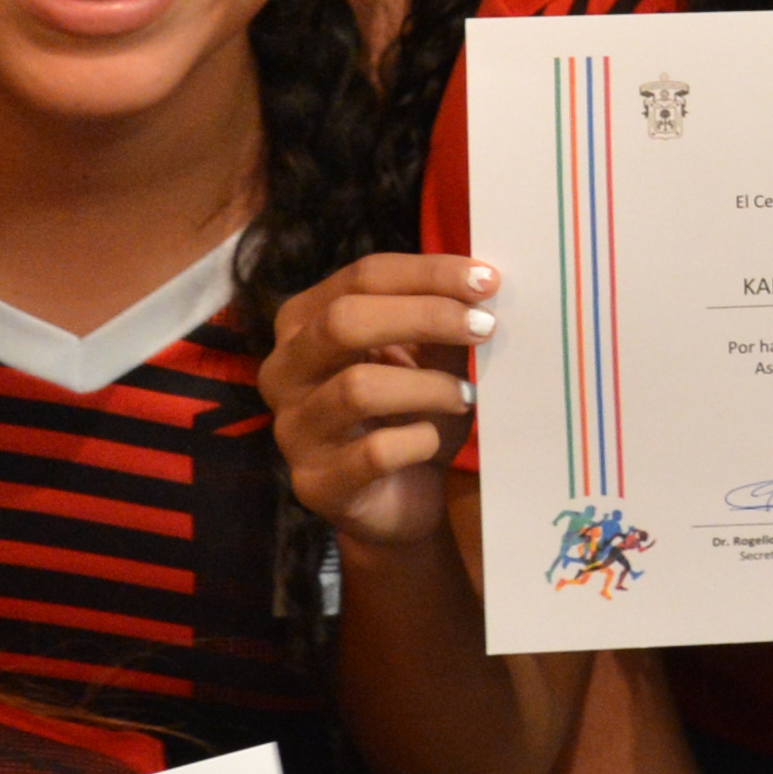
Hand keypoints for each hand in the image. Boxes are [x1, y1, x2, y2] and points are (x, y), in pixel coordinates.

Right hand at [264, 254, 497, 541]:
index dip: (428, 274)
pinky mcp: (316, 484)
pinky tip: (435, 440)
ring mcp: (293, 430)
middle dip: (425, 316)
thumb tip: (481, 285)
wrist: (402, 499)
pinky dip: (419, 440)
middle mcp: (284, 371)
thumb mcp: (428, 359)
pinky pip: (375, 452)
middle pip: (343, 321)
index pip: (361, 277)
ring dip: (428, 386)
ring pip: (357, 388)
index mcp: (305, 323)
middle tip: (484, 327)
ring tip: (465, 395)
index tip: (488, 280)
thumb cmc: (410, 414)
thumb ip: (442, 321)